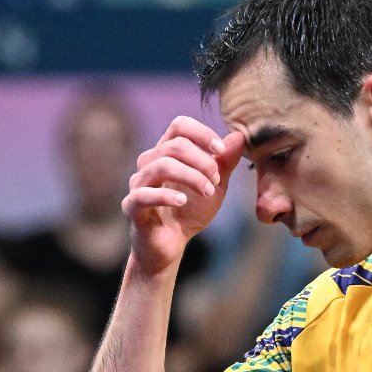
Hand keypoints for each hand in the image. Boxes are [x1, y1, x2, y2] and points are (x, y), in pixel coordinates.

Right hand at [124, 116, 244, 273]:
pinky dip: (166, 195)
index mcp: (166, 153)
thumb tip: (239, 136)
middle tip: (216, 181)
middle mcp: (149, 163)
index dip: (201, 133)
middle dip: (202, 161)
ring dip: (192, 177)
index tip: (221, 150)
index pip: (179, 126)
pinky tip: (183, 201)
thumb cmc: (190, 212)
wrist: (171, 245)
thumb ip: (225, 163)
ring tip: (208, 192)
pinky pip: (144, 194)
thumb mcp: (215, 187)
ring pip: (162, 165)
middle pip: (174, 145)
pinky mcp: (132, 206)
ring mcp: (138, 184)